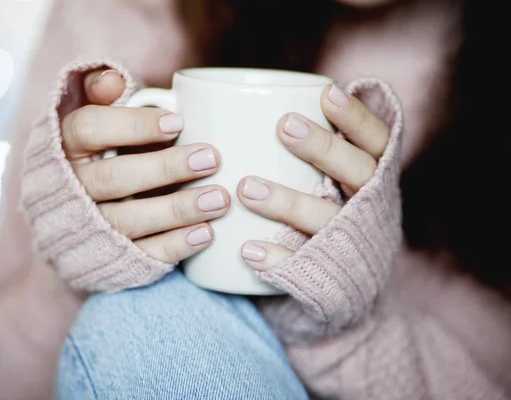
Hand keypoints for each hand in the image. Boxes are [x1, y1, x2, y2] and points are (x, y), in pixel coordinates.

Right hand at [62, 69, 229, 263]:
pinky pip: (140, 256)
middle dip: (164, 169)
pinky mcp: (108, 259)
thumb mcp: (96, 119)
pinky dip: (174, 246)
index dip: (133, 125)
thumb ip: (101, 93)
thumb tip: (113, 79)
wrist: (76, 219)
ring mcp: (88, 228)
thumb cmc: (101, 154)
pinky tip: (205, 234)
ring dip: (176, 211)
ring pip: (127, 221)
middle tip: (211, 158)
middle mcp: (71, 188)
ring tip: (219, 199)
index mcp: (65, 146)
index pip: (89, 129)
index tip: (178, 123)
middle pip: (113, 178)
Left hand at [238, 84, 388, 269]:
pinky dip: (277, 259)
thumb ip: (321, 145)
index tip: (326, 93)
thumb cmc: (331, 209)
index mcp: (376, 176)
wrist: (350, 282)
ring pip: (326, 219)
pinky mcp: (333, 278)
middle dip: (324, 148)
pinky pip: (305, 266)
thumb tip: (271, 96)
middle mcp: (371, 206)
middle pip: (358, 173)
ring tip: (246, 188)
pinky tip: (248, 249)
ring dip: (288, 202)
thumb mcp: (339, 178)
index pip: (377, 141)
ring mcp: (352, 243)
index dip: (357, 118)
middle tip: (285, 126)